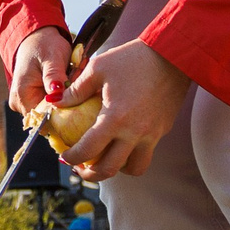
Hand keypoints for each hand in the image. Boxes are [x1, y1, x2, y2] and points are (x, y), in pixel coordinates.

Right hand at [8, 29, 73, 116]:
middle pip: (48, 117)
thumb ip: (54, 76)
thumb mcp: (52, 57)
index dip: (63, 112)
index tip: (78, 97)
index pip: (45, 118)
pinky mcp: (30, 102)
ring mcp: (24, 104)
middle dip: (65, 104)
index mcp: (21, 95)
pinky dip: (60, 99)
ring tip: (71, 82)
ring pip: (50, 112)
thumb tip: (57, 95)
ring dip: (64, 101)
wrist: (36, 39)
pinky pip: (48, 107)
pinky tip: (66, 87)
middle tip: (76, 85)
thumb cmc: (44, 45)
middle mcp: (19, 104)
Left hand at [58, 40, 193, 180]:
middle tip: (81, 168)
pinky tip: (123, 139)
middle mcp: (135, 133)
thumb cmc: (133, 58)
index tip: (65, 158)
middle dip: (91, 174)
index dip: (72, 158)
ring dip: (118, 168)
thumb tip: (56, 103)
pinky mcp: (163, 129)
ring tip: (106, 158)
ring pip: (135, 167)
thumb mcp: (98, 68)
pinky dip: (133, 153)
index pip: (88, 151)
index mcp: (115, 119)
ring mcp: (152, 134)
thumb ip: (76, 90)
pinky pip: (147, 150)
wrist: (173, 54)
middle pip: (110, 169)